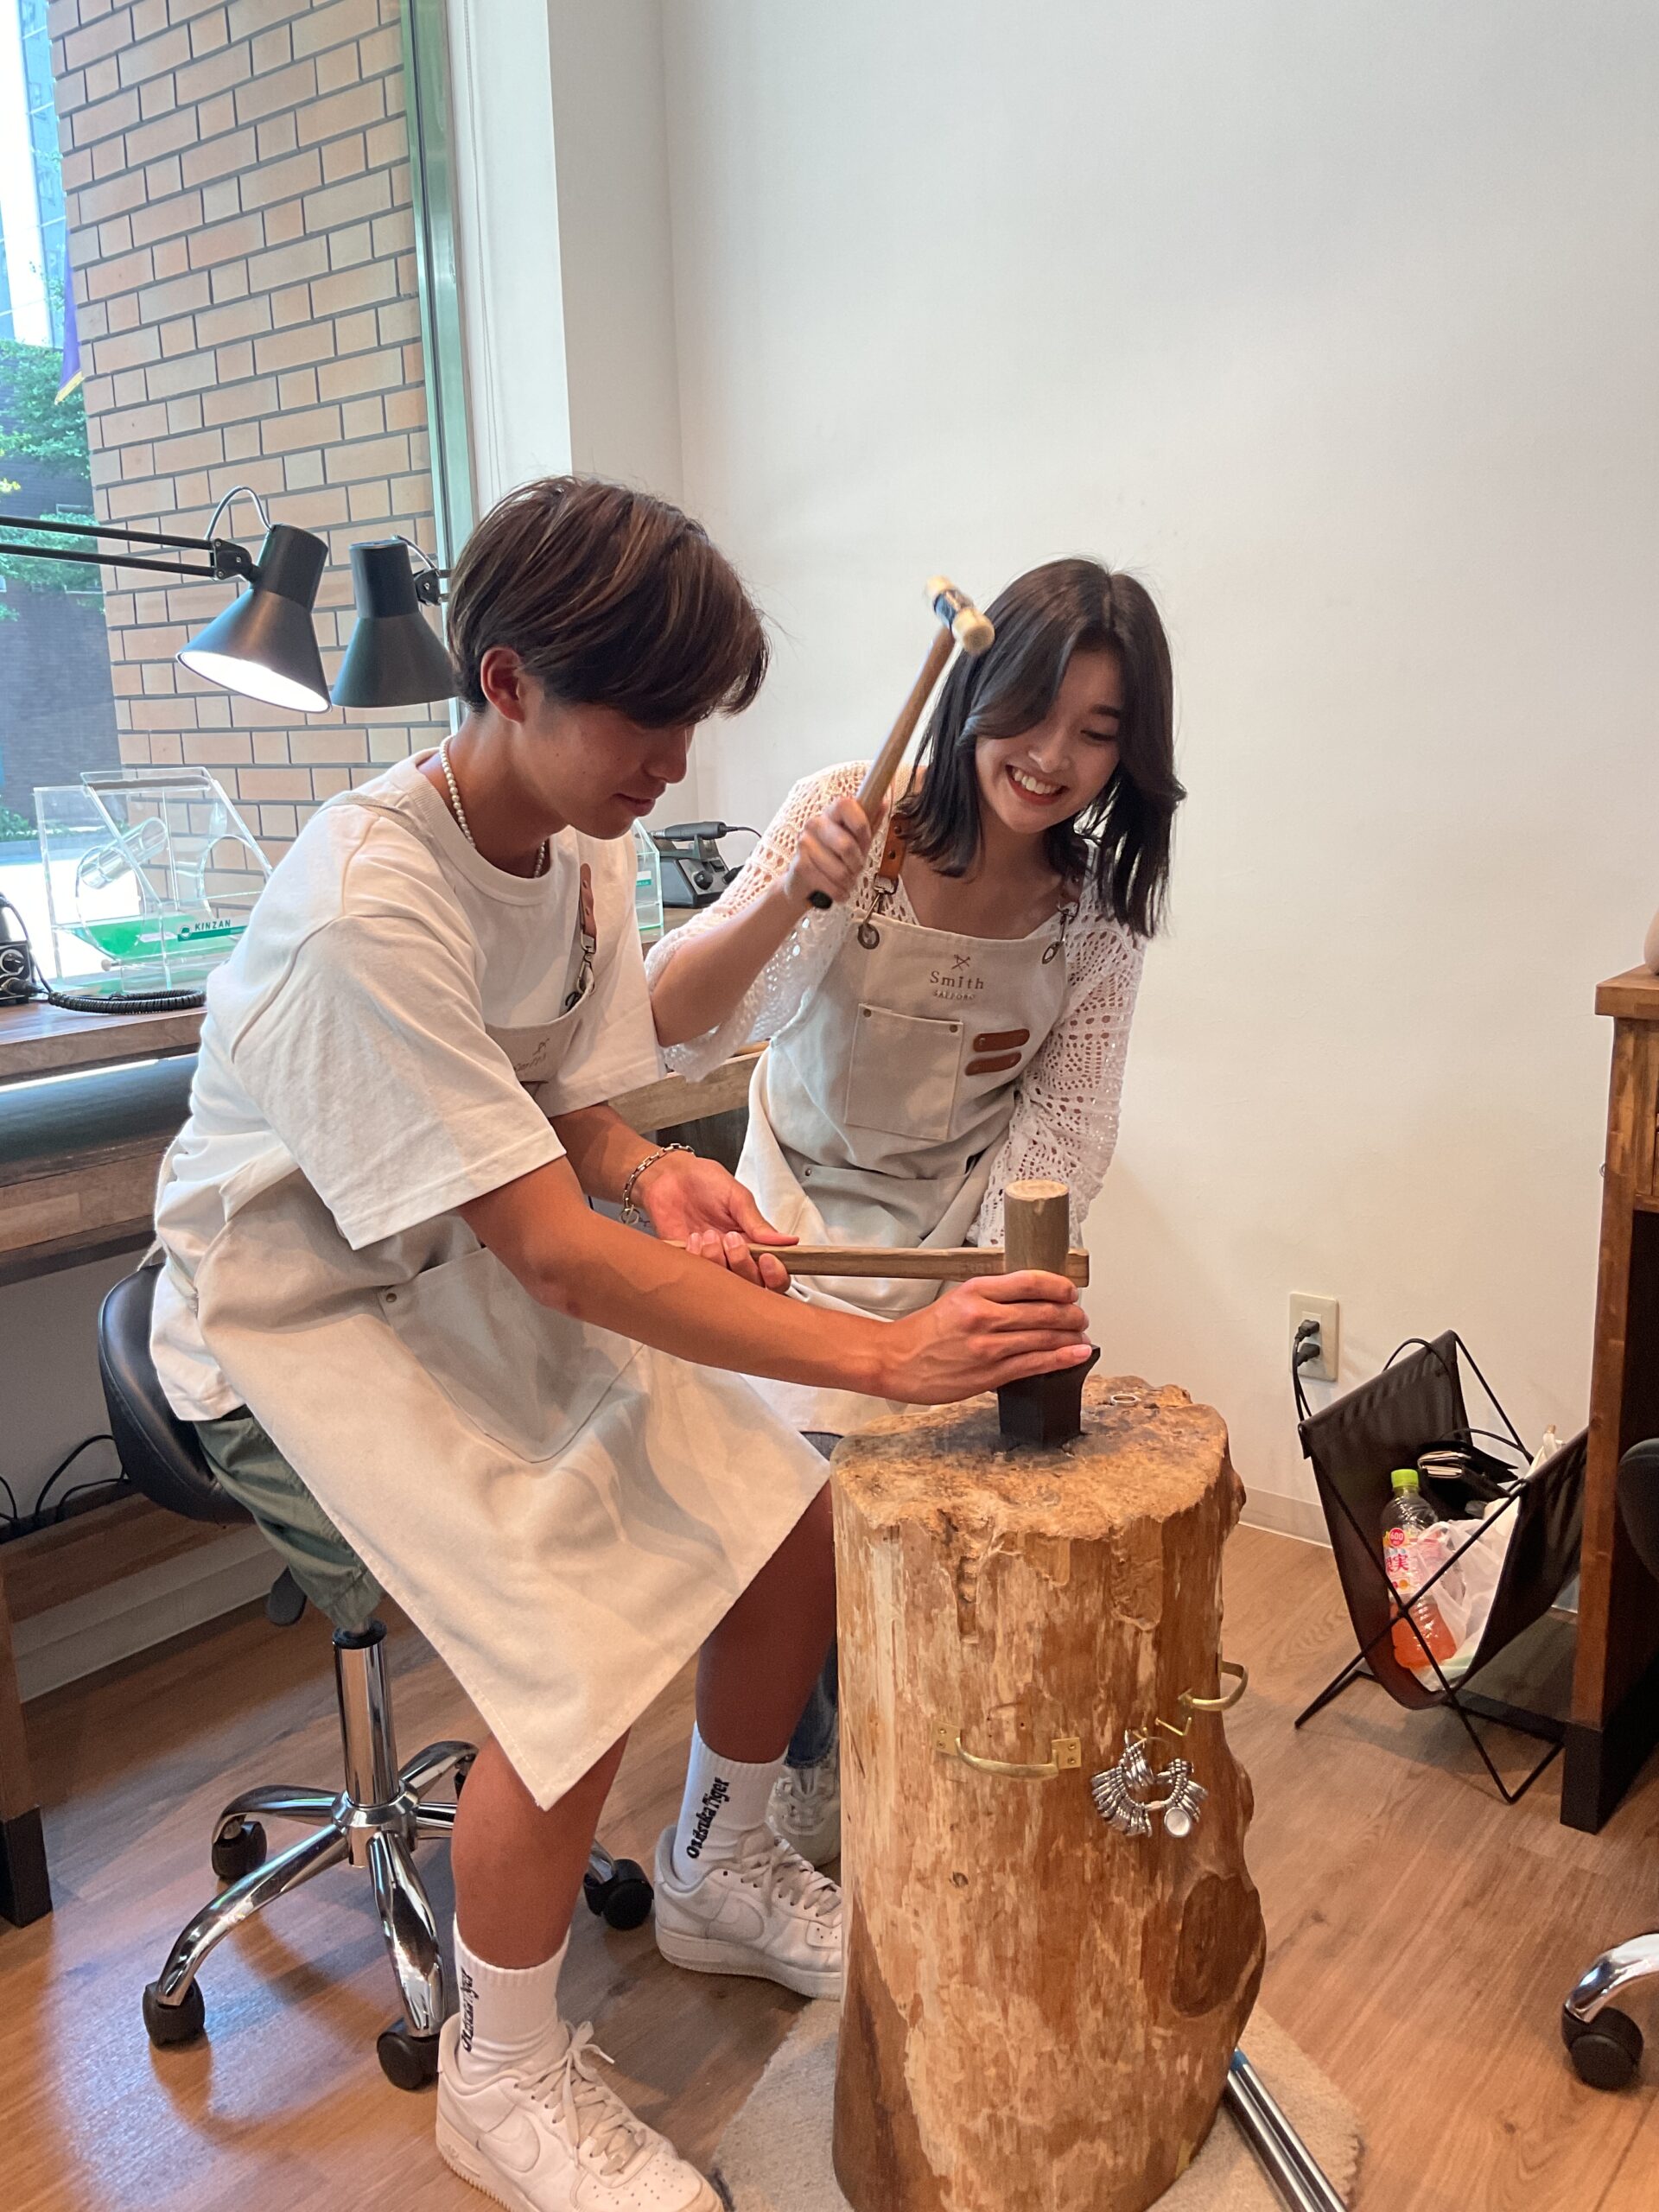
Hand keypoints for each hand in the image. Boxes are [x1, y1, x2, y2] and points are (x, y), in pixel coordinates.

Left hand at [638, 1152, 795, 1292]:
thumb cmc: (704, 1182)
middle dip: (743, 1265)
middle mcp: (733, 1258)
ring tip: (707, 1234)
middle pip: (751, 1286)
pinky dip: (695, 1258)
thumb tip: (788, 1240)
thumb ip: (758, 1223)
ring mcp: (711, 1263)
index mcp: (753, 1242)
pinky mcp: (687, 1264)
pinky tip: (692, 1238)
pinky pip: (696, 1276)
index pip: (773, 1273)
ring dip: (716, 1259)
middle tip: (731, 1239)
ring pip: (724, 1285)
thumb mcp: (737, 1197)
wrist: (668, 1177)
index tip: (767, 1259)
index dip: (775, 1274)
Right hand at [782, 796, 875, 908]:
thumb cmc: (834, 858)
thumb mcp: (856, 840)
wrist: (804, 882)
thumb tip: (883, 803)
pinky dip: (840, 893)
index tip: (865, 840)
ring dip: (848, 882)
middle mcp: (815, 824)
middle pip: (846, 845)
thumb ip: (869, 823)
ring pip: (840, 871)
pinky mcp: (800, 866)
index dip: (861, 825)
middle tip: (855, 868)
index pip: (846, 805)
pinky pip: (831, 885)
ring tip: (845, 880)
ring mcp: (804, 844)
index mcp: (831, 814)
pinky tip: (836, 890)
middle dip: (857, 864)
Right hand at [877, 1272, 1093, 1403]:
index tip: (1069, 1289)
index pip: (1030, 1281)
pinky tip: (1077, 1354)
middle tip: (1080, 1314)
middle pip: (1045, 1310)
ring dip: (1072, 1336)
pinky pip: (1035, 1363)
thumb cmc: (921, 1333)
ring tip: (1082, 1335)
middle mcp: (984, 1316)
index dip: (1058, 1285)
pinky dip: (1062, 1358)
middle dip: (1072, 1313)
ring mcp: (988, 1347)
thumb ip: (990, 1298)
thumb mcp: (955, 1300)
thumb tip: (1029, 1300)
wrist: (892, 1361)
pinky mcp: (990, 1374)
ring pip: (1045, 1337)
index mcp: (975, 1291)